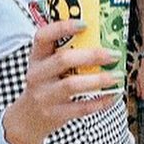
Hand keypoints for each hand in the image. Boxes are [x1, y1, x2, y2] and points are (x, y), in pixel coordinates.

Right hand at [4, 21, 120, 143]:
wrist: (26, 119)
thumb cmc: (45, 85)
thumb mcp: (47, 66)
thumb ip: (66, 53)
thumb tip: (104, 38)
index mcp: (37, 57)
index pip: (43, 36)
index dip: (62, 28)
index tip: (85, 24)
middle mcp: (38, 74)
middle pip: (63, 60)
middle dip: (92, 56)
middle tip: (114, 54)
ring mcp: (44, 95)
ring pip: (72, 85)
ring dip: (99, 80)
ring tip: (117, 76)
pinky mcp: (54, 114)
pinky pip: (80, 108)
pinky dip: (100, 101)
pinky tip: (113, 95)